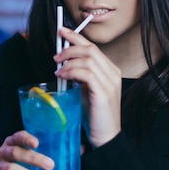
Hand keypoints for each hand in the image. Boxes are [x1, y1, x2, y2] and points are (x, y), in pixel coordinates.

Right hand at [0, 130, 54, 169]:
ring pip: (10, 168)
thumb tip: (76, 150)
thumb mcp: (34, 159)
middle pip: (16, 152)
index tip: (37, 143)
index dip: (27, 139)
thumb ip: (48, 154)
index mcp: (12, 142)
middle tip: (51, 165)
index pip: (18, 137)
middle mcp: (3, 152)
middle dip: (34, 158)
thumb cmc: (24, 168)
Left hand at [54, 27, 121, 147]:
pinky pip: (86, 73)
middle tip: (55, 53)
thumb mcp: (85, 91)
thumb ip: (78, 77)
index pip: (93, 47)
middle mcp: (113, 73)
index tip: (62, 31)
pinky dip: (72, 71)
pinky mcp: (104, 93)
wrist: (105, 138)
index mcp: (110, 71)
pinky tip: (62, 76)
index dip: (77, 37)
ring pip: (88, 58)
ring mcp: (110, 82)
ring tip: (57, 68)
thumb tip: (61, 64)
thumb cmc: (93, 116)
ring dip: (69, 60)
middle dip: (70, 45)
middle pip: (91, 49)